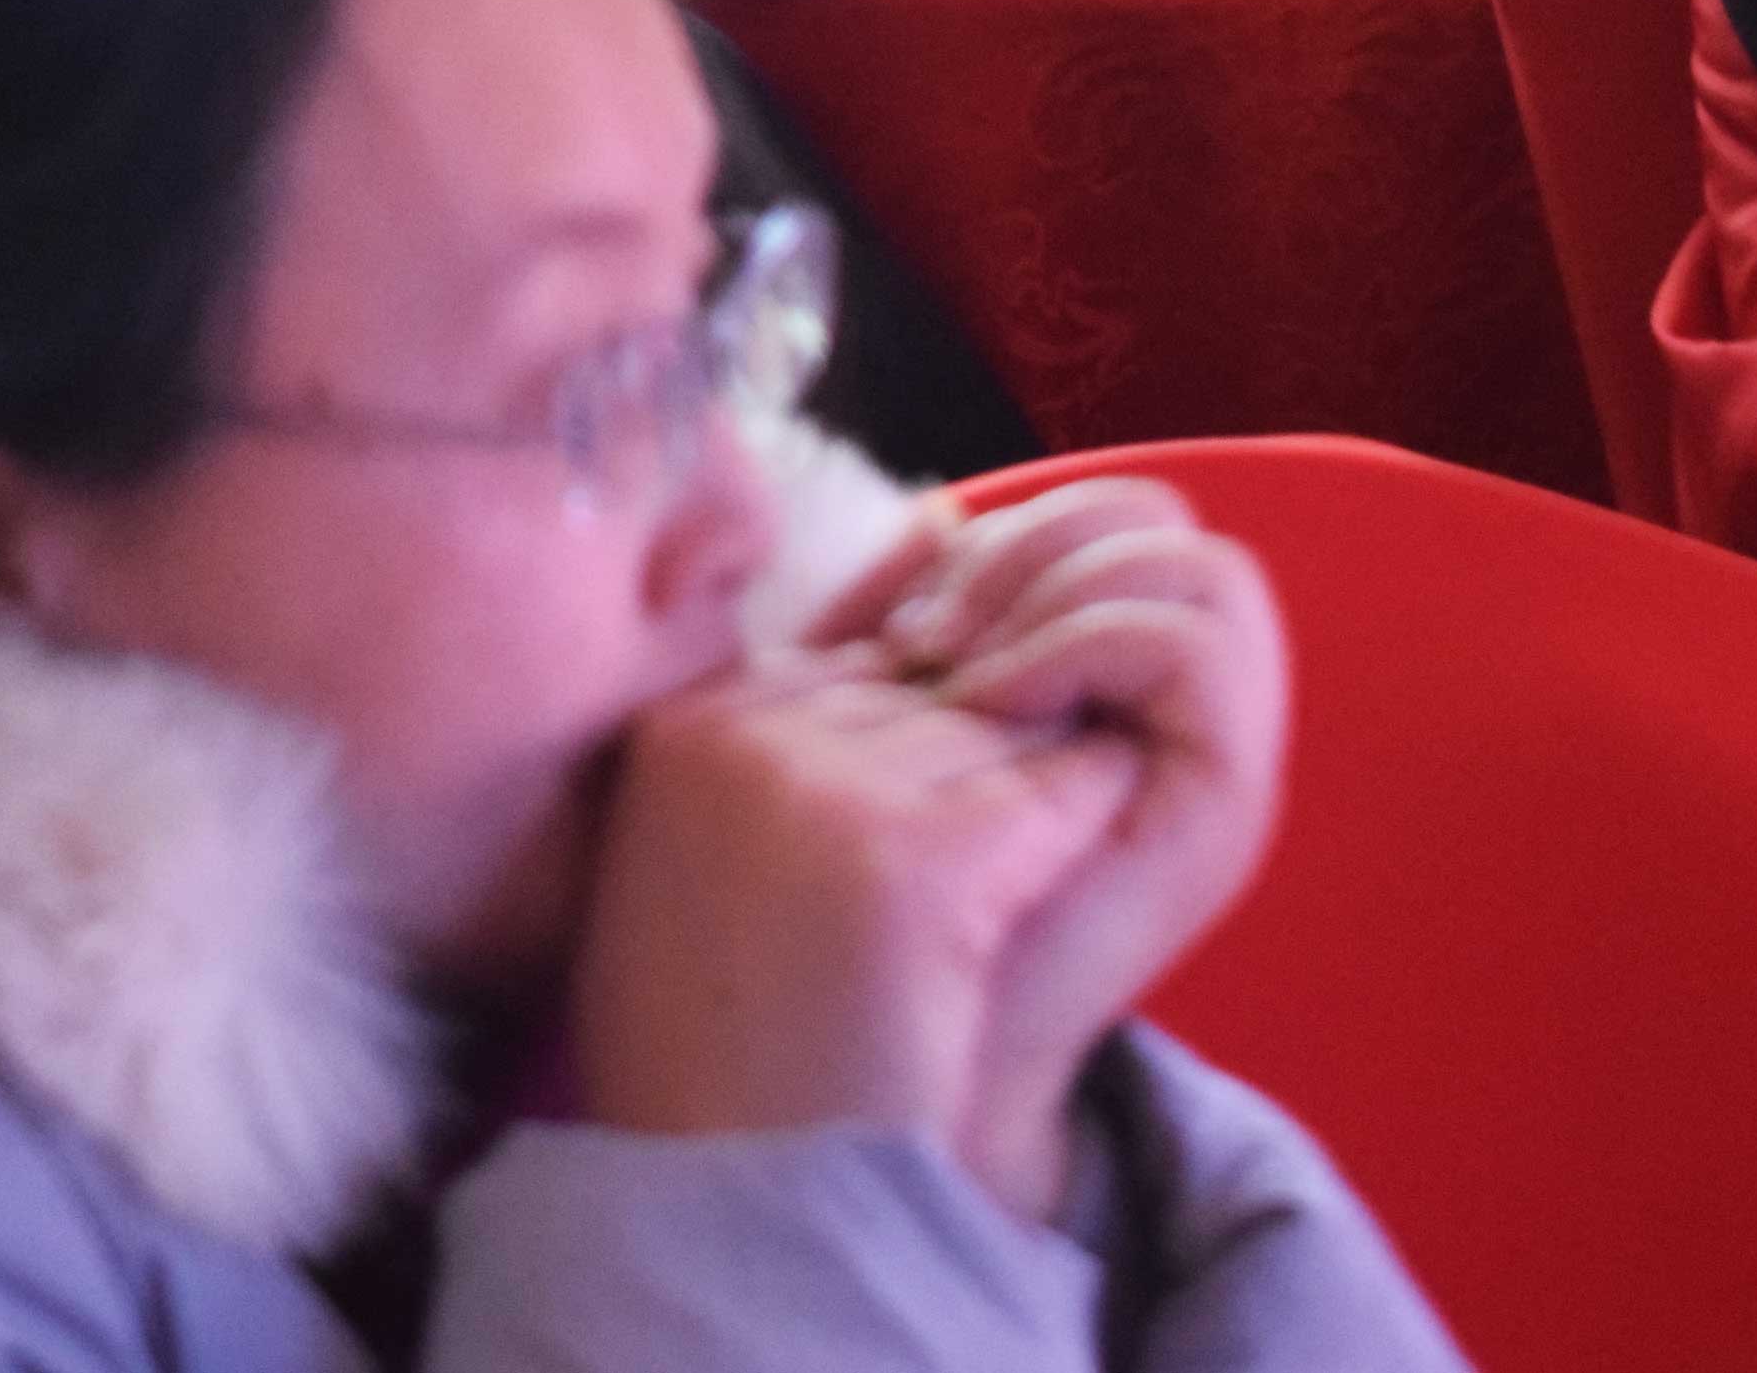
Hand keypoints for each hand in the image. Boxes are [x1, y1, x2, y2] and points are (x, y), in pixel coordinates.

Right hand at [575, 650, 1141, 1218]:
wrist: (734, 1196)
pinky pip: (1063, 795)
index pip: (866, 665)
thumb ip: (787, 733)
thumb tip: (928, 559)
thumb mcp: (709, 858)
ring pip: (1011, 732)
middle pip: (942, 693)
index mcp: (680, 723)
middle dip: (970, 788)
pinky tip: (1023, 923)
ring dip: (1024, 824)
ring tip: (959, 938)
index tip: (894, 872)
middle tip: (932, 917)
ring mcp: (825, 785)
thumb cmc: (726, 1048)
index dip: (910, 770)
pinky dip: (1076, 847)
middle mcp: (744, 729)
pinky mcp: (913, 856)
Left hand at [815, 479, 1288, 1207]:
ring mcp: (1225, 745)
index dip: (1002, 532)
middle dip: (1027, 545)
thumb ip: (912, 628)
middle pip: (1161, 512)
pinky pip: (1189, 637)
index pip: (1115, 508)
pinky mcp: (1234, 789)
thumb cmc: (884, 911)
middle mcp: (1191, 704)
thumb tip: (930, 507)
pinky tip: (993, 708)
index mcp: (1121, 678)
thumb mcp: (886, 736)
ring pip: (1193, 559)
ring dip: (1056, 591)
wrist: (917, 1058)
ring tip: (961, 677)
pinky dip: (1082, 642)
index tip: (900, 618)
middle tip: (922, 640)